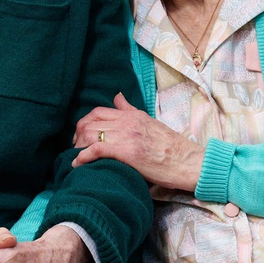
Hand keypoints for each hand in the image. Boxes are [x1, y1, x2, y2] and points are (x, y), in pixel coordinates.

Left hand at [72, 92, 204, 192]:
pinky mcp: (126, 151)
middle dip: (77, 135)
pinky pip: (96, 149)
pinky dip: (82, 156)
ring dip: (78, 146)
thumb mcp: (149, 122)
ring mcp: (125, 135)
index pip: (98, 112)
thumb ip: (130, 110)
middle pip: (90, 122)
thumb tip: (117, 97)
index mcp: (131, 115)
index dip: (84, 123)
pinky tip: (78, 164)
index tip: (81, 135)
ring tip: (76, 157)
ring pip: (90, 134)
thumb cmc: (171, 147)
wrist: (188, 161)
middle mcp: (126, 122)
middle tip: (75, 148)